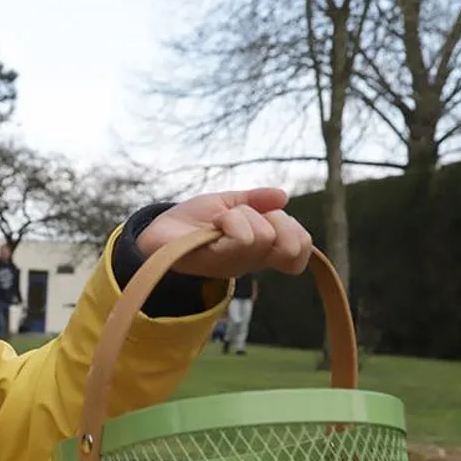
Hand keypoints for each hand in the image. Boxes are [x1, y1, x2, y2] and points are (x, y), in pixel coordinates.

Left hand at [136, 188, 312, 278]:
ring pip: (263, 235)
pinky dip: (230, 220)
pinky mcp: (217, 261)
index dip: (298, 235)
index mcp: (261, 250)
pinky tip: (214, 225)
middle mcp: (252, 261)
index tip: (274, 218)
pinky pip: (241, 237)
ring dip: (242, 216)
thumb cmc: (194, 221)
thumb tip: (283, 196)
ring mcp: (235, 264)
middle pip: (291, 244)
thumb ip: (256, 200)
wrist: (160, 232)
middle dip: (277, 221)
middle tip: (248, 217)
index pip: (301, 252)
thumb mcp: (230, 202)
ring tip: (221, 221)